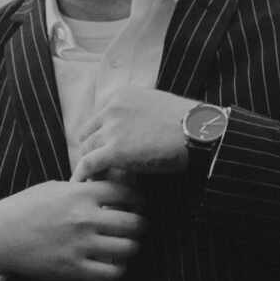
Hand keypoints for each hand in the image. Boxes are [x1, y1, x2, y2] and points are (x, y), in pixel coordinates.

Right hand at [0, 178, 144, 280]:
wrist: (0, 235)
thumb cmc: (26, 208)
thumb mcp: (55, 188)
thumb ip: (84, 189)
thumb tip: (110, 188)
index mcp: (81, 194)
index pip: (127, 193)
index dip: (140, 200)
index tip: (140, 205)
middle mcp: (85, 218)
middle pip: (135, 223)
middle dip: (141, 225)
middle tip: (139, 227)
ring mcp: (81, 245)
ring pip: (129, 248)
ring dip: (133, 247)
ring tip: (128, 246)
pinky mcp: (75, 268)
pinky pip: (113, 272)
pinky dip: (119, 268)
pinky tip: (114, 264)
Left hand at [73, 86, 199, 178]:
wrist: (199, 131)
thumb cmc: (186, 122)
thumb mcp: (155, 105)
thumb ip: (137, 113)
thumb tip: (134, 131)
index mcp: (120, 95)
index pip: (96, 117)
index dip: (97, 135)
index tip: (100, 148)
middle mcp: (112, 108)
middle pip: (87, 133)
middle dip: (90, 150)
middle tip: (97, 167)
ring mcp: (111, 129)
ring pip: (86, 149)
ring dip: (89, 164)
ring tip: (95, 178)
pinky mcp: (114, 150)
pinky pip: (88, 164)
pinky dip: (81, 175)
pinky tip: (80, 185)